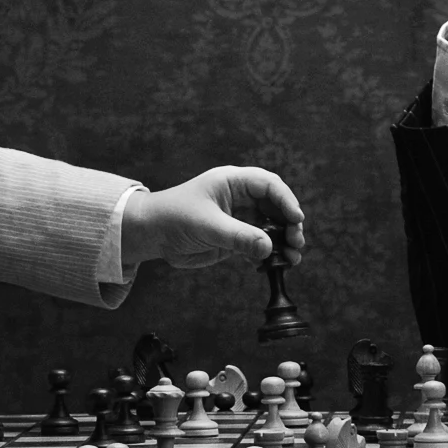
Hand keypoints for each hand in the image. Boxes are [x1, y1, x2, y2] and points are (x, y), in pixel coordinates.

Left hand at [122, 166, 305, 270]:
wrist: (151, 234)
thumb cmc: (174, 217)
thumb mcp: (207, 225)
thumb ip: (239, 236)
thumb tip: (269, 247)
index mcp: (233, 182)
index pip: (269, 185)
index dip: (286, 200)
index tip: (296, 219)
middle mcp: (240, 198)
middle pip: (275, 206)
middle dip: (289, 224)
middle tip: (296, 242)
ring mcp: (239, 218)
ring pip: (271, 227)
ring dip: (283, 242)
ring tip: (292, 258)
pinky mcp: (235, 238)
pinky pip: (259, 244)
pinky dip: (269, 254)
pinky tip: (273, 266)